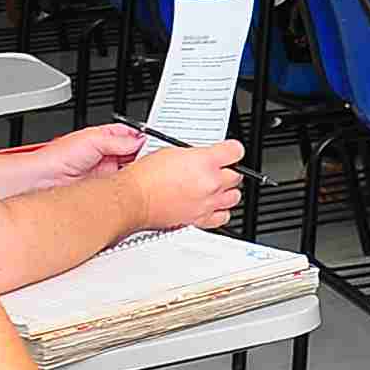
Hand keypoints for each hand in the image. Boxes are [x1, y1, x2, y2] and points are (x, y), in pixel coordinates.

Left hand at [0, 120, 144, 196]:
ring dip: (137, 170)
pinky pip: (122, 185)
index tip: (154, 143)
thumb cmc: (57, 158)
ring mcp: (104, 173)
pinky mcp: (103, 189)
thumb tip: (139, 140)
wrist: (42, 180)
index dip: (142, 139)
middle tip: (154, 159)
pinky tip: (135, 184)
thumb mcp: (92, 140)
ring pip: (129, 170)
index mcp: (102, 139)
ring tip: (147, 171)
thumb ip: (118, 140)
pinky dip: (130, 184)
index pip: (130, 137)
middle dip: (143, 155)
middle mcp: (104, 156)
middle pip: (133, 154)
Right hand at [121, 136, 245, 230]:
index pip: (236, 151)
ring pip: (234, 197)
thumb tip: (202, 156)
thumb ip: (194, 155)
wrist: (132, 198)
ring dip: (227, 191)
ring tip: (216, 188)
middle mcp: (211, 183)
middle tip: (217, 170)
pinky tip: (213, 206)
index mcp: (205, 162)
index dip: (232, 150)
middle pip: (236, 176)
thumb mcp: (171, 152)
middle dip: (228, 171)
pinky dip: (221, 212)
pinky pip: (223, 217)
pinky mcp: (199, 219)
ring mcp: (207, 203)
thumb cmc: (144, 177)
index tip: (229, 151)